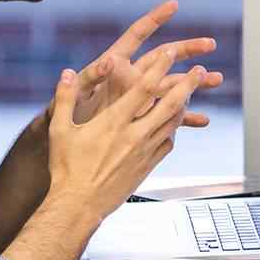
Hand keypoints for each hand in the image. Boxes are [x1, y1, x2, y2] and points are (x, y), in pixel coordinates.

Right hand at [46, 48, 207, 219]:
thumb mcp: (59, 130)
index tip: (170, 54)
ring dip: (185, 105)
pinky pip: (168, 143)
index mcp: (114, 122)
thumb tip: (66, 74)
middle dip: (187, 85)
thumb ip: (65, 99)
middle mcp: (134, 135)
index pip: (143, 88)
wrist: (79, 206)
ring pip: (173, 123)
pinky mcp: (148, 166)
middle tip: (200, 70)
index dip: (159, 68)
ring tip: (191, 92)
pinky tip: (174, 124)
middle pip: (169, 104)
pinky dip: (174, 130)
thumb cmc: (67, 169)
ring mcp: (144, 151)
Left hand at [53, 0, 222, 128]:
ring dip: (194, 83)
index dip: (154, 19)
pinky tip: (203, 120)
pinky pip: (168, 115)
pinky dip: (185, 117)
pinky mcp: (143, 117)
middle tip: (210, 44)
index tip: (173, 5)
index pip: (137, 35)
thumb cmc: (66, 117)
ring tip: (217, 79)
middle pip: (163, 57)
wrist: (66, 145)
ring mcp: (138, 96)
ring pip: (172, 84)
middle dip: (188, 50)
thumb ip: (91, 77)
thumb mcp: (77, 95)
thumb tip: (109, 60)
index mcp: (114, 64)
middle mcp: (130, 76)